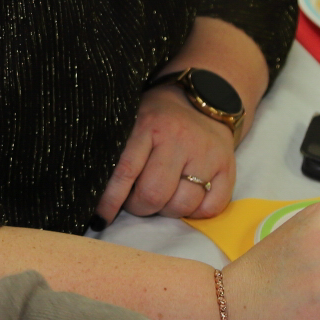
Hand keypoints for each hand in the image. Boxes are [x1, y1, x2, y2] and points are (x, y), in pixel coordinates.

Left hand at [98, 83, 233, 222]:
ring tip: (163, 196)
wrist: (203, 101)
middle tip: (137, 200)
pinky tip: (186, 197)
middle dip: (140, 207)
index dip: (110, 200)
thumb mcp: (133, 120)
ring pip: (182, 205)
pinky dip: (196, 212)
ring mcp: (206, 155)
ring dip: (167, 210)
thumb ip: (117, 149)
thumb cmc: (158, 118)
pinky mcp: (227, 168)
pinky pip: (210, 209)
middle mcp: (179, 140)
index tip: (100, 217)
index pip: (125, 171)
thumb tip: (92, 187)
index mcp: (149, 126)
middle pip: (154, 194)